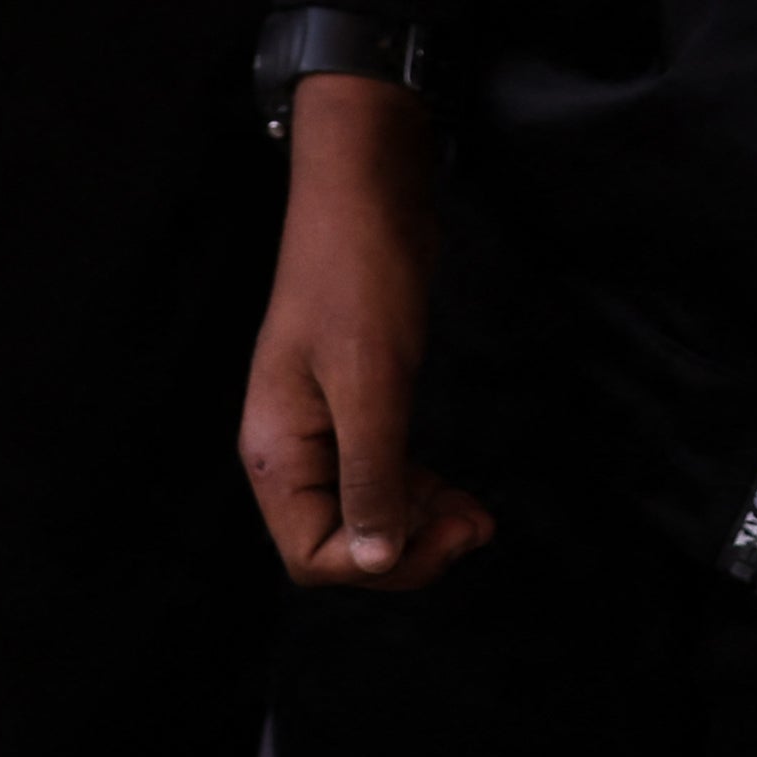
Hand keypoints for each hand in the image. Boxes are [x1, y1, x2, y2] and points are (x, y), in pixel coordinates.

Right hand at [245, 75, 495, 587]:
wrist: (366, 192)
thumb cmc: (360, 277)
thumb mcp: (371, 382)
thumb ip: (371, 473)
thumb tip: (377, 558)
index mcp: (277, 453)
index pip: (312, 555)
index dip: (379, 564)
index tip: (446, 536)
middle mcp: (291, 450)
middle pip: (340, 542)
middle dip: (409, 548)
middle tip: (476, 529)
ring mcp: (321, 428)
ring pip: (365, 511)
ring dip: (420, 524)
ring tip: (478, 518)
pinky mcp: (354, 405)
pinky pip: (379, 474)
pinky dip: (418, 491)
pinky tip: (455, 492)